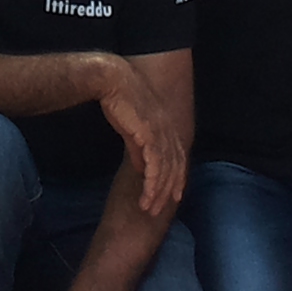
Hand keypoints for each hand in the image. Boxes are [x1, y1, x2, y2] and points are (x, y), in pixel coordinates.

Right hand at [96, 63, 187, 216]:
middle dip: (167, 191)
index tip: (175, 195)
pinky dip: (152, 183)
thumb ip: (139, 149)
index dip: (178, 178)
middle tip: (158, 210)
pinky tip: (147, 195)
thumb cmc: (120, 100)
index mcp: (167, 126)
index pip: (178, 158)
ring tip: (148, 208)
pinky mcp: (150, 135)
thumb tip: (143, 170)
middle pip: (175, 168)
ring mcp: (161, 133)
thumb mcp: (132, 128)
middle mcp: (169, 131)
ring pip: (165, 171)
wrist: (113, 80)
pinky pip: (155, 166)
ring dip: (158, 192)